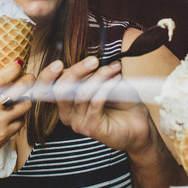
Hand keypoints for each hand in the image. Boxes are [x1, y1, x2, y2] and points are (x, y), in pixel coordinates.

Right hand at [0, 60, 33, 165]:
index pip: (3, 77)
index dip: (15, 68)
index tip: (18, 65)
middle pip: (21, 89)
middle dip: (28, 79)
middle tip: (28, 77)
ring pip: (25, 105)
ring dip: (24, 99)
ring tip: (19, 97)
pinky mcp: (5, 135)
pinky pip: (21, 121)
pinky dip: (18, 116)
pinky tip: (11, 114)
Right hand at [34, 56, 151, 153]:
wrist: (139, 127)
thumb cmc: (122, 104)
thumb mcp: (104, 83)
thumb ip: (91, 74)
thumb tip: (88, 59)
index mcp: (65, 102)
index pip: (47, 88)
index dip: (48, 76)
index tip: (59, 64)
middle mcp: (67, 114)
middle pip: (61, 89)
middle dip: (77, 71)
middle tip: (94, 60)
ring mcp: (78, 123)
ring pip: (81, 93)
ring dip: (99, 77)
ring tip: (114, 69)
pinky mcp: (91, 128)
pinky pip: (95, 102)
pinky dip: (106, 87)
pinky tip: (116, 80)